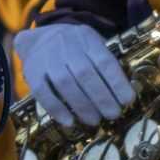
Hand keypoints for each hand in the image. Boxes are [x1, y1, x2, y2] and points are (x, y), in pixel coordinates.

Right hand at [17, 20, 134, 127]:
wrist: (38, 39)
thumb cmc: (73, 47)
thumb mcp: (91, 44)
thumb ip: (105, 62)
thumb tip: (125, 91)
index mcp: (86, 38)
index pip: (104, 60)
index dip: (117, 82)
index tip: (128, 100)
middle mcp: (66, 45)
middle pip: (85, 73)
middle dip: (102, 97)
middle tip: (113, 114)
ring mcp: (47, 57)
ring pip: (65, 83)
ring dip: (82, 105)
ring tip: (95, 121)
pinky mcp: (31, 71)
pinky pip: (43, 91)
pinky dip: (57, 108)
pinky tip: (69, 122)